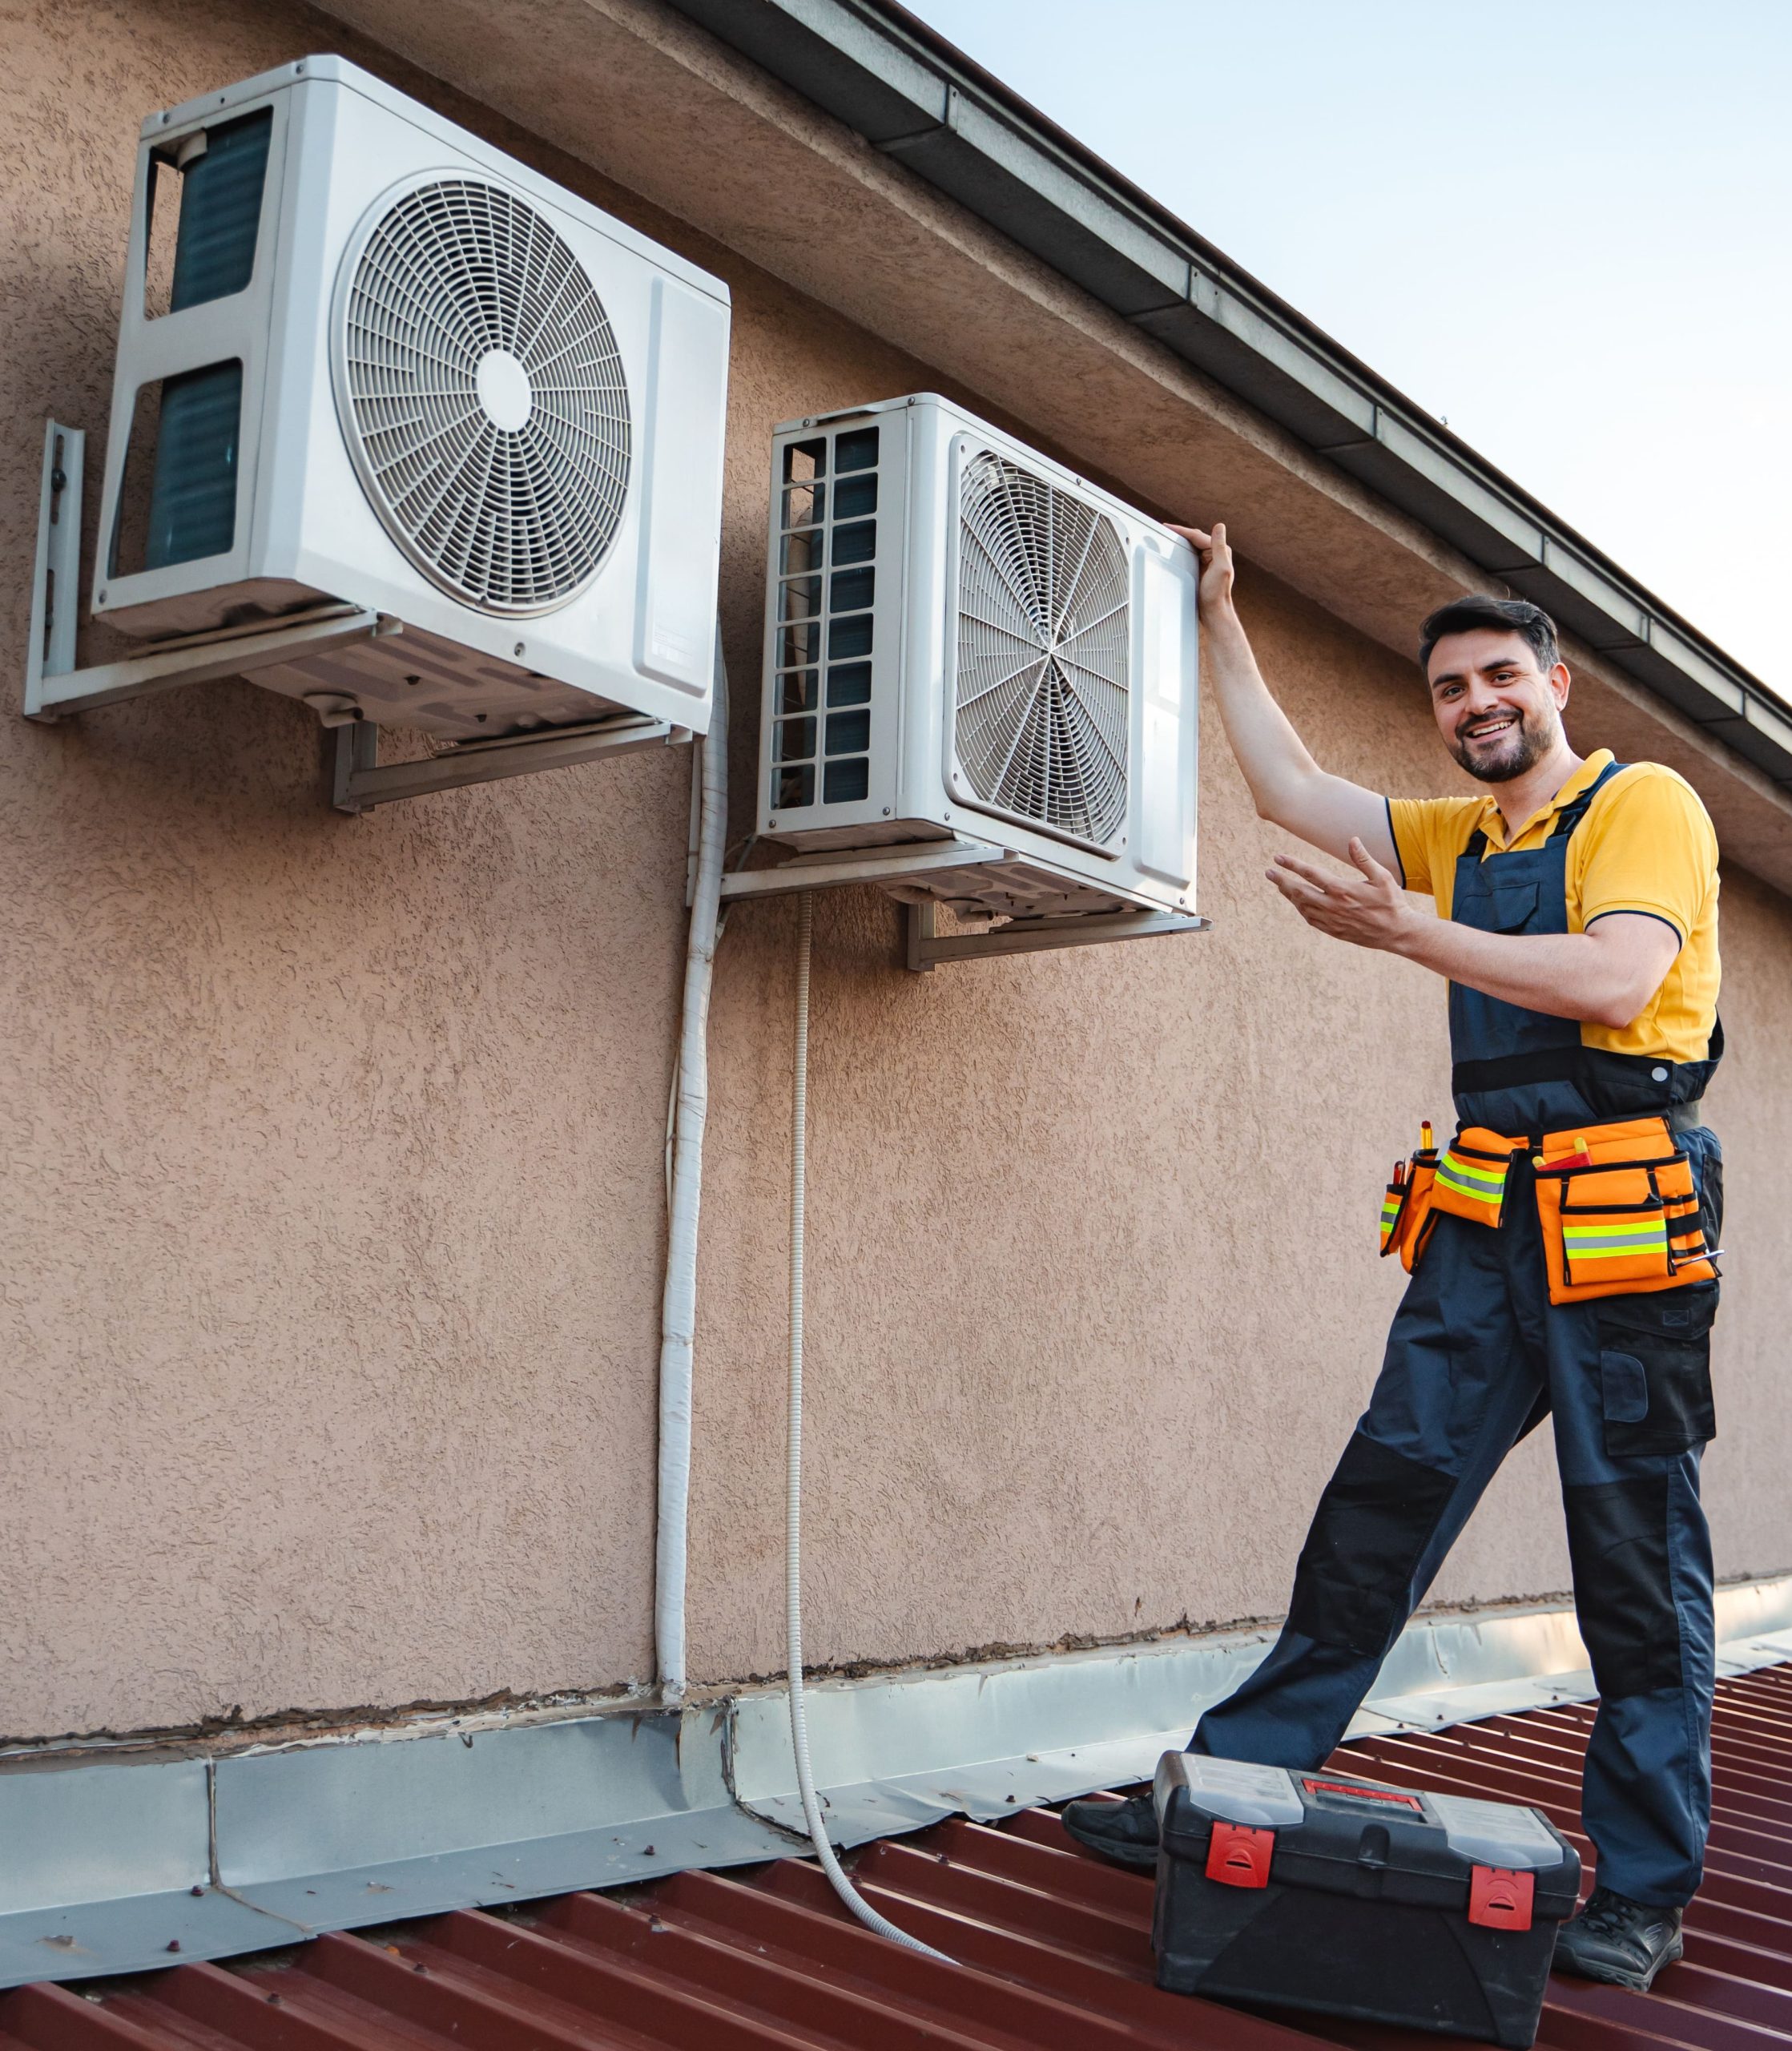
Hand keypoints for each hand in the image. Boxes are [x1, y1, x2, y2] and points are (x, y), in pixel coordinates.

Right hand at [1166, 519, 1234, 619]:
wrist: (1213, 611)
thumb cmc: (1216, 593)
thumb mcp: (1221, 568)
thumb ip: (1220, 546)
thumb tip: (1220, 526)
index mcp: (1220, 551)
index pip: (1198, 536)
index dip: (1182, 530)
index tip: (1168, 527)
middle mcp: (1216, 554)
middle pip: (1195, 538)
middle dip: (1180, 533)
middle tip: (1165, 529)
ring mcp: (1208, 561)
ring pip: (1192, 545)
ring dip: (1181, 540)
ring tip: (1168, 536)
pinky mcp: (1201, 569)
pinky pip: (1190, 554)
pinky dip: (1182, 550)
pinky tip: (1174, 550)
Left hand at [1267, 837, 1415, 953]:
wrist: (1397, 932)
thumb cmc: (1392, 902)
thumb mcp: (1382, 877)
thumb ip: (1364, 859)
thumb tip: (1352, 840)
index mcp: (1342, 889)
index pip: (1310, 873)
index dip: (1292, 865)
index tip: (1277, 858)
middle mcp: (1333, 906)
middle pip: (1299, 891)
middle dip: (1281, 881)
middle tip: (1269, 873)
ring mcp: (1331, 920)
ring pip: (1302, 907)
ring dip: (1289, 895)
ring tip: (1280, 886)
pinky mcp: (1334, 931)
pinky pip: (1311, 920)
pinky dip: (1301, 910)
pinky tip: (1298, 903)